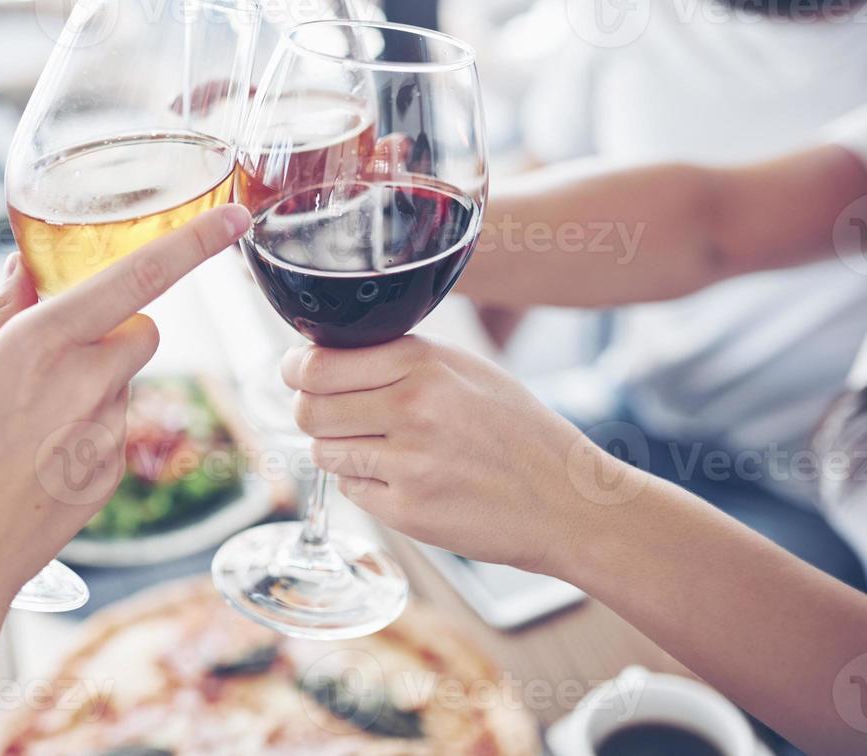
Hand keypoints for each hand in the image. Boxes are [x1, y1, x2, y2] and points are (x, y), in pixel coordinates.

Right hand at [0, 203, 251, 609]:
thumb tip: (22, 265)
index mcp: (37, 346)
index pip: (136, 278)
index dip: (193, 244)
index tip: (234, 218)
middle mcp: (84, 385)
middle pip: (142, 329)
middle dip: (111, 329)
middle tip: (50, 355)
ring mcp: (104, 437)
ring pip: (124, 382)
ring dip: (93, 384)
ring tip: (23, 425)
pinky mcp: (111, 477)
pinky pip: (113, 429)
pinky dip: (85, 429)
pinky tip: (34, 460)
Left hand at [286, 335, 621, 574]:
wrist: (568, 500)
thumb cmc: (515, 430)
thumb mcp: (465, 369)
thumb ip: (397, 356)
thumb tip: (320, 355)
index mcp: (423, 363)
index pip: (317, 363)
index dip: (298, 370)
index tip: (299, 374)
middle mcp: (412, 409)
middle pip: (308, 409)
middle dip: (310, 412)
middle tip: (331, 414)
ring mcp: (408, 464)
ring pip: (322, 451)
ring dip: (337, 450)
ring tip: (380, 448)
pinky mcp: (407, 512)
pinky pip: (351, 490)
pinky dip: (365, 485)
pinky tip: (404, 479)